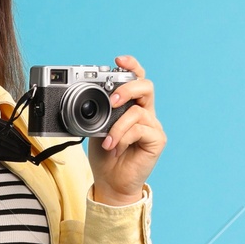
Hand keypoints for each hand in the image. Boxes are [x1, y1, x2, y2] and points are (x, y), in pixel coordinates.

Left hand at [86, 55, 165, 204]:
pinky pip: (140, 129)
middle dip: (127, 88)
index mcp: (131, 106)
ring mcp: (152, 126)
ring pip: (138, 111)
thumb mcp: (96, 129)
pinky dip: (123, 137)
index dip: (131, 66)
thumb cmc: (105, 156)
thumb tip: (87, 97)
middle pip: (146, 86)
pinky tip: (115, 148)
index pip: (137, 79)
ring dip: (118, 126)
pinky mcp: (157, 140)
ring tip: (107, 141)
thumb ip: (98, 112)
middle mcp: (145, 112)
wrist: (111, 183)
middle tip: (112, 99)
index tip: (118, 60)